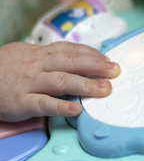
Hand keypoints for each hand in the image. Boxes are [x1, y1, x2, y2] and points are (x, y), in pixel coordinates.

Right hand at [0, 42, 119, 121]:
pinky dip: (62, 107)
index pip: (70, 50)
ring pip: (62, 81)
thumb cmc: (4, 69)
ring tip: (105, 89)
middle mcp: (37, 66)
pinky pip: (44, 104)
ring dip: (86, 85)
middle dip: (96, 66)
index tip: (108, 60)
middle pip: (71, 62)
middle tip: (115, 71)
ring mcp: (29, 83)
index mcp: (39, 54)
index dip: (92, 54)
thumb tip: (79, 57)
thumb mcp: (26, 55)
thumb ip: (50, 57)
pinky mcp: (22, 102)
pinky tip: (77, 109)